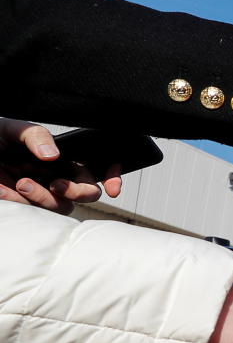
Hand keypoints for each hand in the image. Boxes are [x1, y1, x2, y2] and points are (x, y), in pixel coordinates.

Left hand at [0, 120, 121, 213]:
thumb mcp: (13, 129)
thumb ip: (36, 136)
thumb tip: (53, 155)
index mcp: (62, 157)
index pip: (97, 168)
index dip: (112, 178)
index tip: (113, 188)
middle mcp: (57, 176)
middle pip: (87, 193)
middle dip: (78, 192)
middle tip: (57, 185)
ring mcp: (41, 193)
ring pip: (62, 207)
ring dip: (46, 198)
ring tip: (21, 183)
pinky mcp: (23, 206)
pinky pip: (35, 213)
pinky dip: (25, 202)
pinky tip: (10, 189)